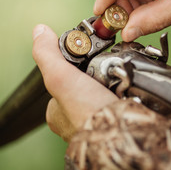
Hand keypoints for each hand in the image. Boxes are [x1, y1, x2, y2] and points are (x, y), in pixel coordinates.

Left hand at [32, 24, 117, 141]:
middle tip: (107, 70)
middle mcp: (76, 122)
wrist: (125, 138)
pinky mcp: (119, 124)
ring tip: (122, 78)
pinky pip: (122, 103)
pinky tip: (131, 90)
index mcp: (59, 114)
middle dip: (96, 77)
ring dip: (114, 85)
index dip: (72, 68)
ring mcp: (98, 125)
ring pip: (104, 95)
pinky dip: (127, 95)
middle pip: (85, 88)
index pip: (63, 82)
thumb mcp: (62, 78)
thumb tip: (39, 31)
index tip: (85, 60)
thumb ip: (50, 55)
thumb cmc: (89, 114)